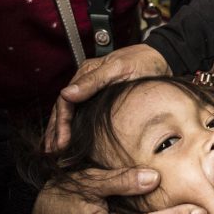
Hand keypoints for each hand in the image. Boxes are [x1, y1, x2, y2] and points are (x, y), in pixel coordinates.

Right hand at [44, 45, 170, 151]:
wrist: (162, 59)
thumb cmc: (142, 61)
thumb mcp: (118, 68)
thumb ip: (93, 81)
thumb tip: (67, 94)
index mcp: (85, 74)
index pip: (65, 102)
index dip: (61, 124)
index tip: (60, 142)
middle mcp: (85, 83)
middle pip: (63, 110)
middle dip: (55, 132)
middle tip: (52, 153)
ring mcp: (93, 93)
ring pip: (71, 115)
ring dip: (60, 133)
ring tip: (55, 153)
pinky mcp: (102, 101)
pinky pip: (84, 117)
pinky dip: (75, 130)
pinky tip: (72, 144)